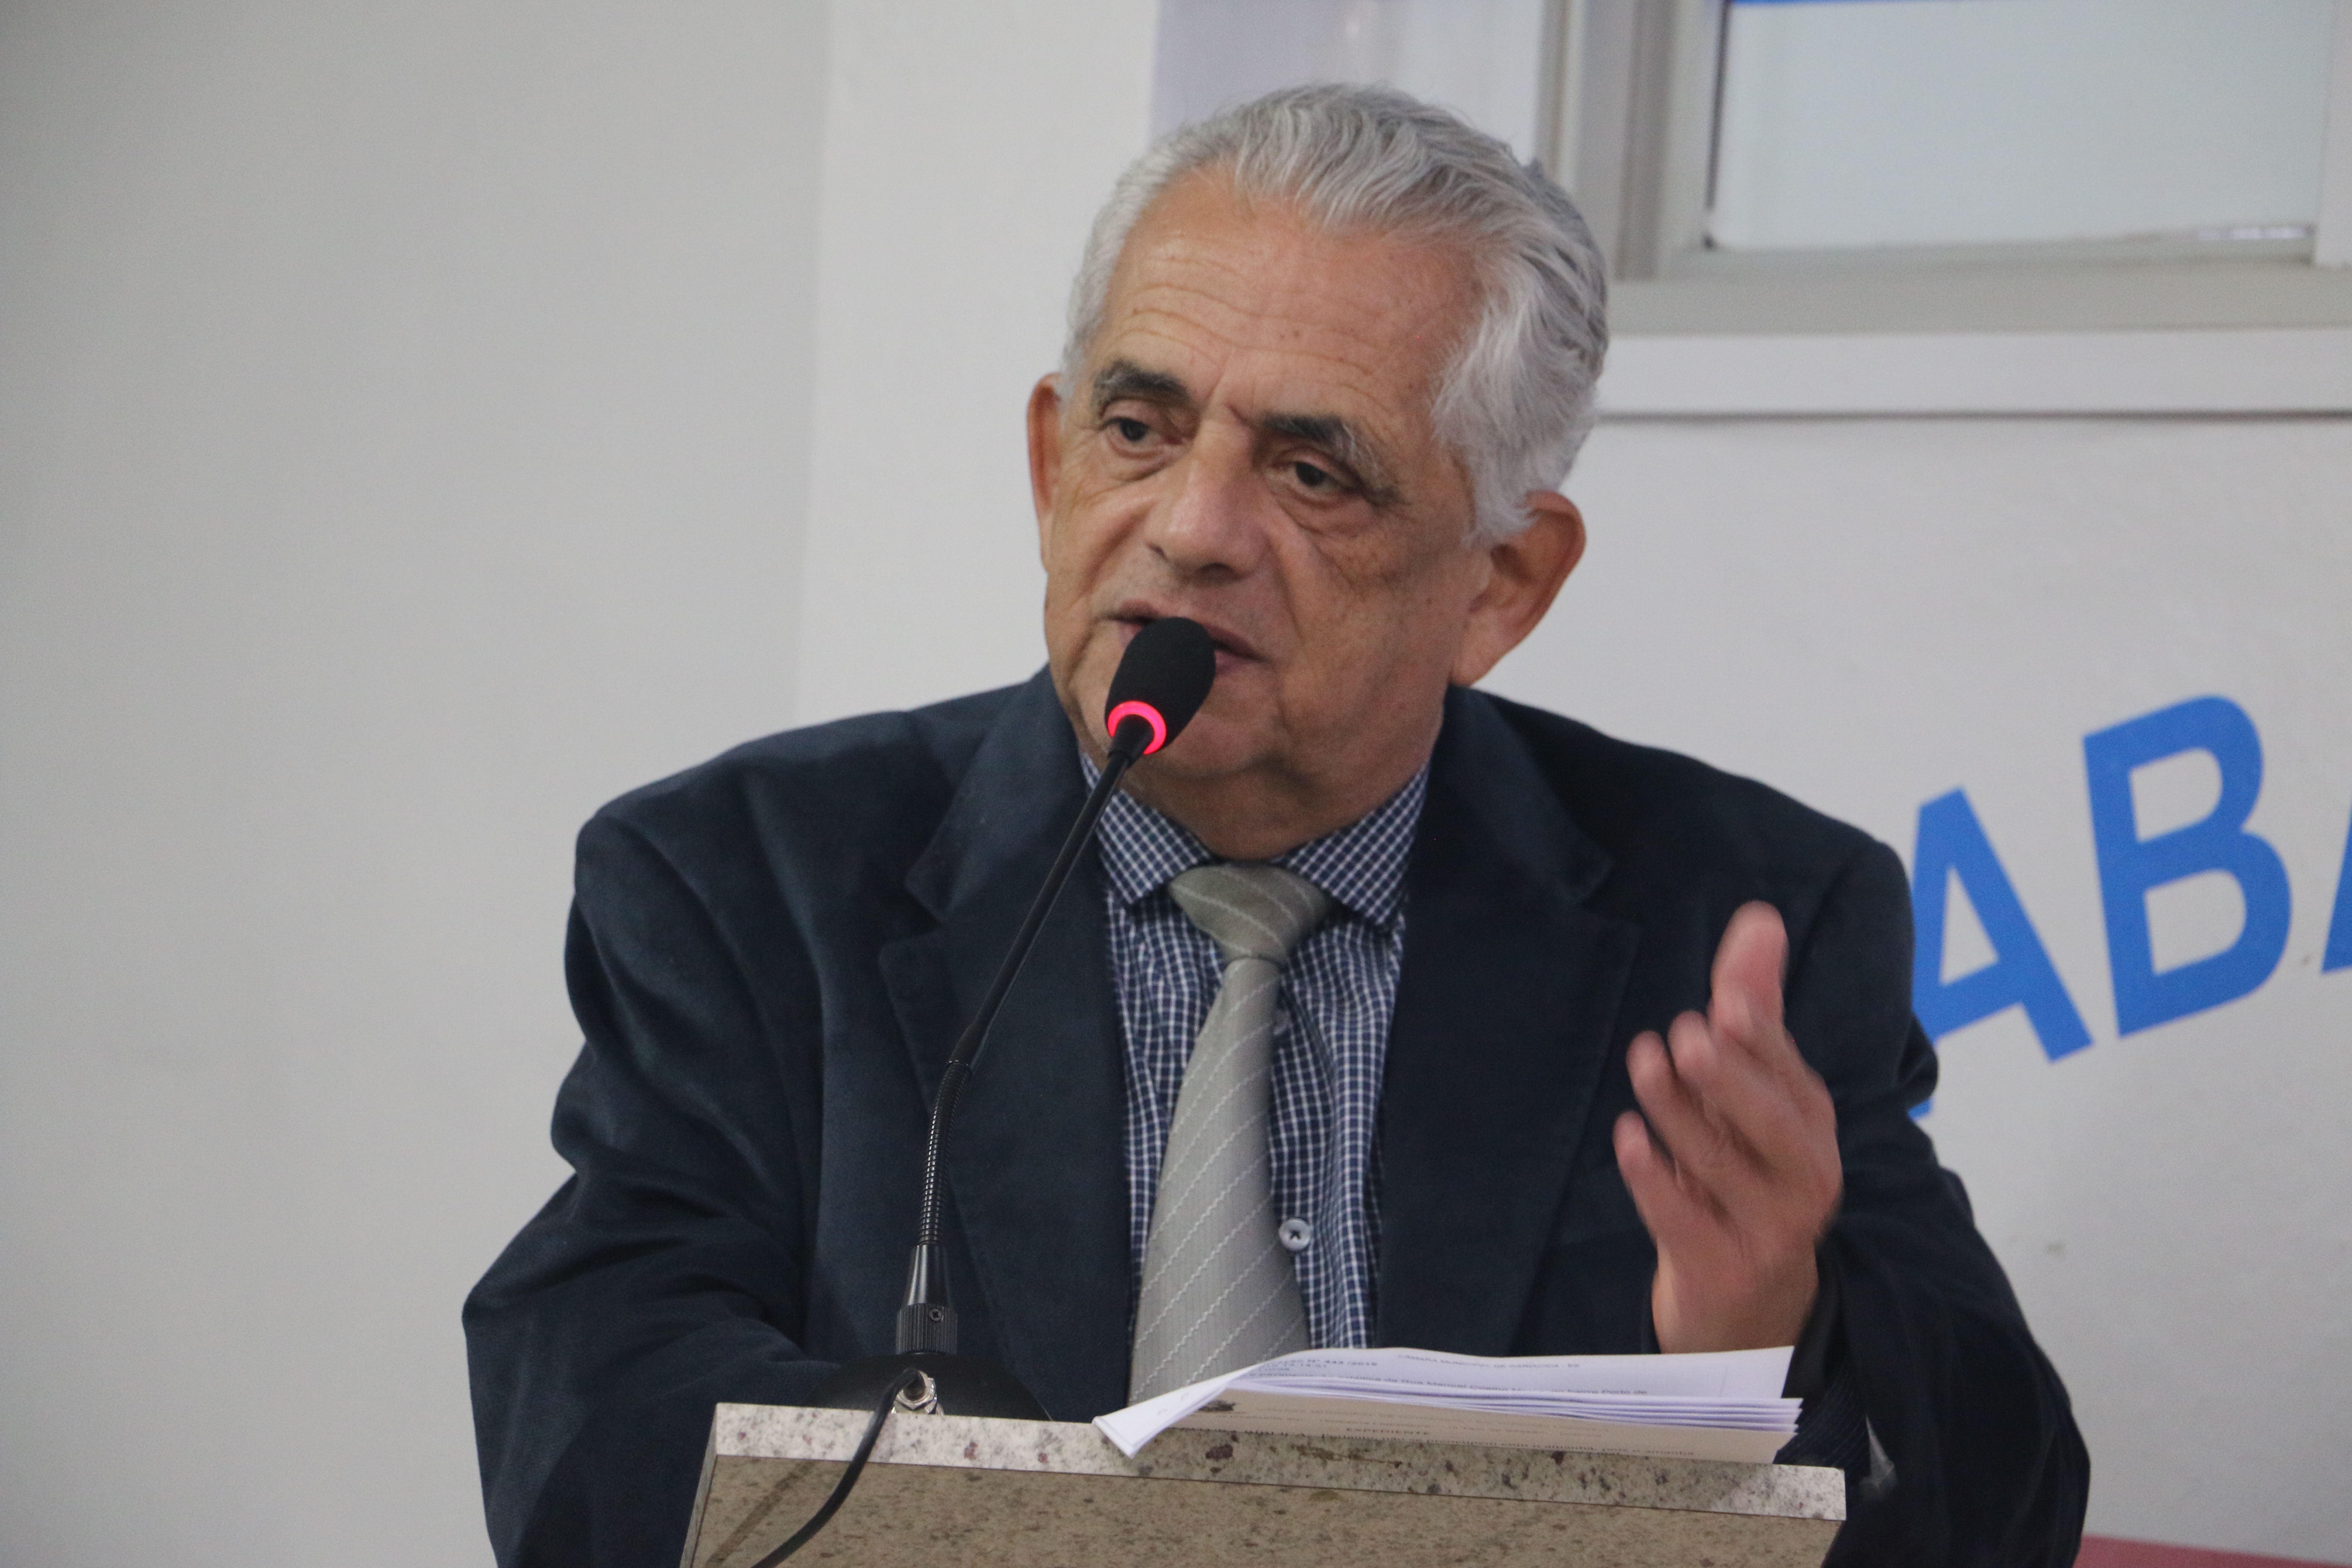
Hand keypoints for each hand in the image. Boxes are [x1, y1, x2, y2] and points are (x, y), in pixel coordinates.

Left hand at [1612, 902, 1840, 1352]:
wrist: (1751, 1298)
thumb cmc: (1750, 1170)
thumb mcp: (1757, 1092)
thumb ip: (1754, 1006)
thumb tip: (1758, 917)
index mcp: (1809, 1123)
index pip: (1786, 1074)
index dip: (1758, 1039)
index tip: (1724, 999)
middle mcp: (1802, 1174)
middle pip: (1772, 1125)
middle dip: (1733, 1078)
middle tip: (1691, 1032)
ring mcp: (1766, 1226)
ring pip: (1719, 1165)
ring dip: (1678, 1112)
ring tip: (1645, 1060)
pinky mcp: (1722, 1265)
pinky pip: (1683, 1219)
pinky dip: (1653, 1179)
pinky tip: (1628, 1137)